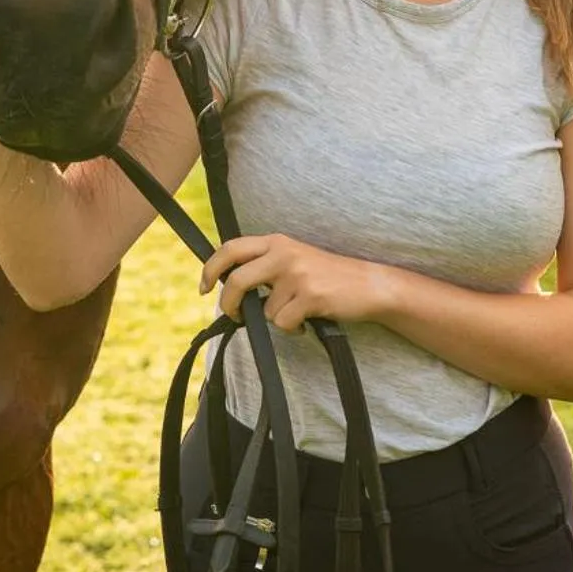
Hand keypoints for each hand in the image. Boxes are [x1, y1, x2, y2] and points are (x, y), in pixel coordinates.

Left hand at [200, 234, 389, 333]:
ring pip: (263, 311)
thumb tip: (229, 287)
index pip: (231, 248)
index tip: (203, 286)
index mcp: (276, 242)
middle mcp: (284, 253)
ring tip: (298, 312)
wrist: (369, 285)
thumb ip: (265, 265)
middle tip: (232, 316)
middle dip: (228, 303)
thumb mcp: (294, 259)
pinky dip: (293, 329)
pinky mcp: (309, 295)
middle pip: (236, 280)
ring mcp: (297, 274)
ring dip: (277, 319)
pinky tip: (308, 320)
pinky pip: (283, 323)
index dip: (210, 268)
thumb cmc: (328, 277)